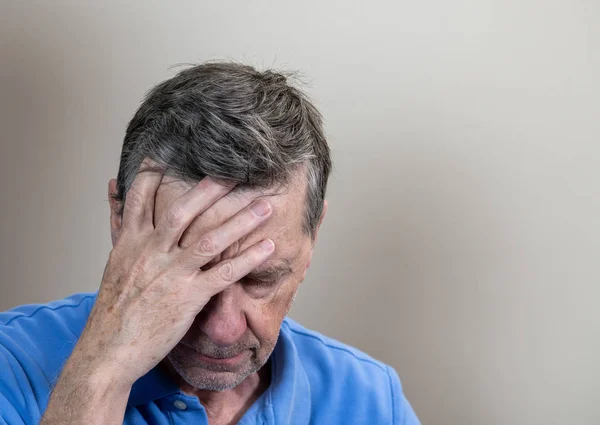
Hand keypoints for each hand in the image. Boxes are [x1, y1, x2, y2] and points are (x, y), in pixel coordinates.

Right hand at [74, 161, 274, 386]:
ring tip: (266, 204)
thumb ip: (119, 223)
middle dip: (213, 189)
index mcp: (131, 241)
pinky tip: (268, 247)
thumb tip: (112, 189)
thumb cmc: (113, 308)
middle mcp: (151, 252)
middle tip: (238, 171)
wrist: (108, 350)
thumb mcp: (113, 260)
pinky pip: (224, 274)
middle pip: (184, 211)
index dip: (157, 171)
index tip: (175, 150)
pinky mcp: (188, 297)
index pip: (143, 197)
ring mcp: (171, 274)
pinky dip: (248, 259)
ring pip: (210, 239)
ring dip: (242, 220)